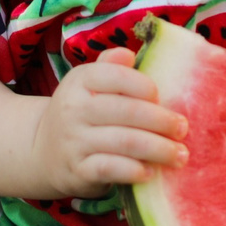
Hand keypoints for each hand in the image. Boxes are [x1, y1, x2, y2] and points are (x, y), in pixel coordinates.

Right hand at [25, 47, 188, 195]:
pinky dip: (135, 171)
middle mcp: (74, 108)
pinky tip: (152, 172)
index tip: (161, 97)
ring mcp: (74, 141)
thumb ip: (111, 67)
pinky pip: (111, 169)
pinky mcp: (77, 170)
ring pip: (124, 142)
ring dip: (159, 149)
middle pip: (127, 112)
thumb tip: (131, 53)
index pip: (116, 75)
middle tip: (183, 129)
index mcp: (80, 80)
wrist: (42, 150)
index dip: (144, 85)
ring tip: (180, 155)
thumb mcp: (89, 85)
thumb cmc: (81, 112)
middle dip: (162, 121)